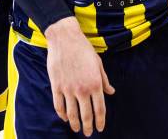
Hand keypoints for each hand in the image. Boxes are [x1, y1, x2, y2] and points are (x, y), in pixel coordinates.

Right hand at [45, 17, 114, 136]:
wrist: (64, 37)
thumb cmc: (83, 48)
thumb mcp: (98, 63)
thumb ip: (104, 80)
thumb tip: (111, 92)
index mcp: (95, 83)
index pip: (99, 110)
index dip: (100, 122)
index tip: (99, 128)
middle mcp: (82, 89)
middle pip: (86, 115)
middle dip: (87, 127)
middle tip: (87, 133)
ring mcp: (68, 88)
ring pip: (71, 114)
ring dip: (74, 124)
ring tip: (76, 128)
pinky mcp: (56, 85)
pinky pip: (58, 105)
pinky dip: (61, 114)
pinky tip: (64, 117)